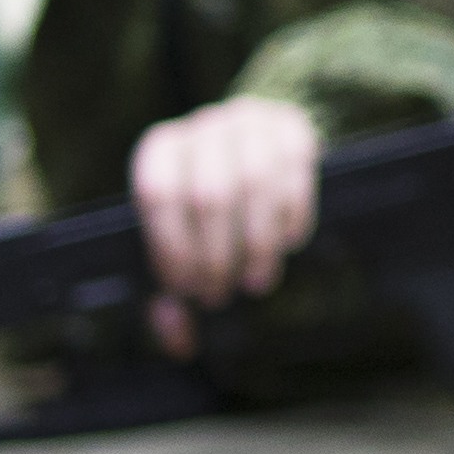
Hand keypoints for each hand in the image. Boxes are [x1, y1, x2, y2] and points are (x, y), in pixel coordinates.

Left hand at [132, 94, 322, 356]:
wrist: (254, 152)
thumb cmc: (207, 216)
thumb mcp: (180, 245)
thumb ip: (170, 293)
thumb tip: (176, 331)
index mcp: (160, 150)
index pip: (158, 193)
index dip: (172, 246)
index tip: (186, 288)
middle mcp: (203, 127)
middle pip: (209, 193)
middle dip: (216, 255)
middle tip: (221, 294)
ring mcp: (249, 121)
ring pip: (256, 182)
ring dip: (257, 242)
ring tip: (256, 280)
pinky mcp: (292, 126)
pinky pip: (296, 170)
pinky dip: (293, 214)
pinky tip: (288, 243)